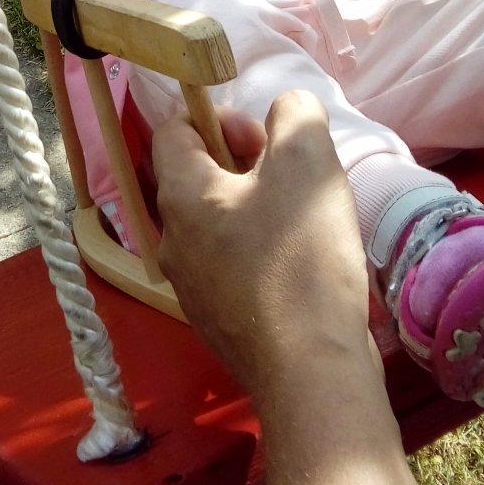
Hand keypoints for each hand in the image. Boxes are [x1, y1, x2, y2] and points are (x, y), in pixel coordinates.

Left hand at [153, 92, 369, 394]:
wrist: (311, 373)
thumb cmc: (302, 258)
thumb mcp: (308, 161)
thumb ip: (294, 115)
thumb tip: (285, 111)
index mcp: (180, 196)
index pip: (172, 131)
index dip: (218, 117)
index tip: (264, 138)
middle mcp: (173, 241)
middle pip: (197, 177)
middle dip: (244, 163)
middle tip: (290, 178)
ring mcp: (191, 289)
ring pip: (216, 224)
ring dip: (256, 208)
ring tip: (303, 221)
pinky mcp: (217, 324)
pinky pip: (231, 266)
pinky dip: (260, 253)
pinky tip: (302, 268)